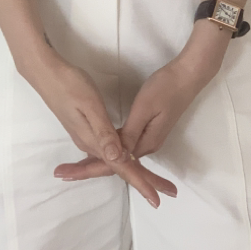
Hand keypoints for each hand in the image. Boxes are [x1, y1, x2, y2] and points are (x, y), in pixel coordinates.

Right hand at [21, 49, 176, 207]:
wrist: (45, 73)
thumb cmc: (69, 84)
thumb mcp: (91, 105)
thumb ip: (104, 133)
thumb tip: (118, 159)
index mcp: (93, 140)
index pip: (121, 166)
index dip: (141, 182)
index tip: (158, 199)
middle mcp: (89, 143)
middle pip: (119, 167)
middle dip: (143, 180)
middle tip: (168, 192)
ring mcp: (86, 137)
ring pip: (114, 160)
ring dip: (134, 171)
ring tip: (153, 182)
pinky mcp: (85, 128)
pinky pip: (106, 151)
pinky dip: (120, 159)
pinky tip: (125, 160)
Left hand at [53, 48, 218, 184]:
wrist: (189, 75)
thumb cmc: (166, 87)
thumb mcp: (144, 108)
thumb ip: (129, 133)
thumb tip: (115, 155)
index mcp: (145, 142)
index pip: (113, 162)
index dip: (89, 168)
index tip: (68, 174)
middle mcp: (146, 145)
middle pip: (114, 163)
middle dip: (88, 169)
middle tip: (61, 173)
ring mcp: (147, 137)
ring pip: (118, 155)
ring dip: (97, 161)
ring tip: (73, 167)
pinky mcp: (147, 128)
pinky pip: (124, 145)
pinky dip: (108, 150)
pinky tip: (97, 150)